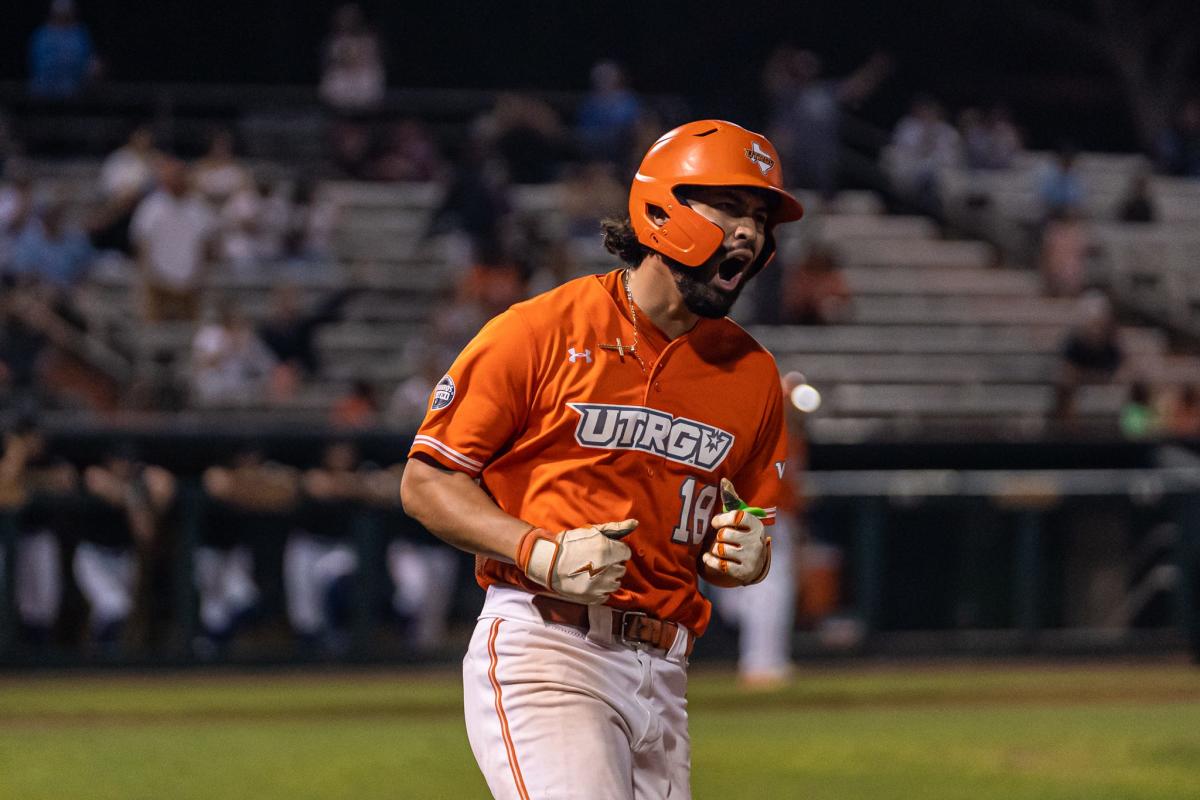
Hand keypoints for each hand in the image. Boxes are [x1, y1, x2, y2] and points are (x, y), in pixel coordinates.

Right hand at [517, 519, 637, 604]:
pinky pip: (605, 595)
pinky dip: (600, 590)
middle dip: (612, 563)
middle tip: (596, 560)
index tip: (604, 551)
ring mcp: (599, 585)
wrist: (548, 561)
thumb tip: (635, 523)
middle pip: (621, 568)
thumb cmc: (570, 544)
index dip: (616, 550)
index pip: (626, 553)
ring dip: (608, 577)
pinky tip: (589, 582)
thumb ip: (616, 528)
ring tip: (593, 572)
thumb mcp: (593, 531)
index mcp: (607, 550)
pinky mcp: (592, 597)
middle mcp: (606, 569)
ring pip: (615, 583)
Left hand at [702, 479, 770, 586]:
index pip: (736, 517)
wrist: (753, 562)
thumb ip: (731, 498)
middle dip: (718, 536)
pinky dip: (710, 561)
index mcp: (756, 524)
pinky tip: (709, 557)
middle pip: (724, 535)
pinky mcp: (744, 572)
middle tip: (722, 538)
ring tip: (719, 548)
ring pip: (720, 550)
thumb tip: (723, 480)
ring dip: (714, 549)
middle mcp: (756, 541)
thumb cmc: (741, 533)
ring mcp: (751, 558)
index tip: (715, 522)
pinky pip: (719, 565)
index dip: (721, 519)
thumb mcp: (739, 517)